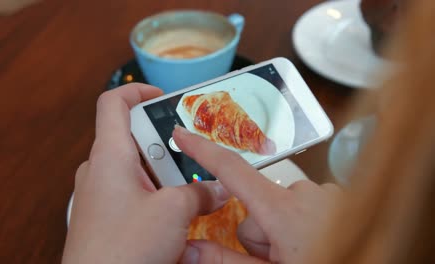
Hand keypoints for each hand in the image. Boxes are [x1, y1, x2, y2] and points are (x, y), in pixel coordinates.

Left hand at [62, 84, 230, 263]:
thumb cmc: (122, 250)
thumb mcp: (173, 213)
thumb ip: (199, 193)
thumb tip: (217, 189)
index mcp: (110, 155)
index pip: (114, 103)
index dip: (137, 91)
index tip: (162, 97)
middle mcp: (100, 170)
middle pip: (134, 138)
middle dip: (167, 146)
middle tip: (191, 157)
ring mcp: (99, 194)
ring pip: (137, 169)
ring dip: (164, 176)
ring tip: (188, 191)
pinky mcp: (104, 216)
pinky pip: (132, 193)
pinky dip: (154, 196)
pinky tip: (174, 216)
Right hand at [173, 126, 340, 263]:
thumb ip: (224, 260)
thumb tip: (189, 248)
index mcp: (284, 212)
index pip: (233, 171)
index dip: (204, 151)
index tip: (183, 135)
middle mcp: (307, 195)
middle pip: (258, 203)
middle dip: (260, 231)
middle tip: (276, 259)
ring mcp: (328, 196)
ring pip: (283, 206)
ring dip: (284, 229)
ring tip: (301, 254)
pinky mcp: (340, 200)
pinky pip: (307, 205)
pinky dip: (305, 224)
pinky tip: (317, 243)